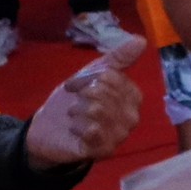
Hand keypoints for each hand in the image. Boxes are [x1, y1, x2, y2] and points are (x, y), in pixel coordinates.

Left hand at [22, 38, 150, 165]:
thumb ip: (117, 59)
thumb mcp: (91, 75)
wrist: (49, 131)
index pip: (113, 78)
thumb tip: (141, 39)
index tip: (75, 85)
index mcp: (132, 96)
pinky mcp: (105, 150)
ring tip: (75, 116)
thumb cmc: (73, 101)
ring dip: (77, 111)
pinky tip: (75, 130)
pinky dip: (77, 127)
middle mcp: (132, 117)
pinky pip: (93, 131)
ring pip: (98, 111)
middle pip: (105, 93)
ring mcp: (120, 135)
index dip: (88, 78)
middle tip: (74, 102)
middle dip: (81, 95)